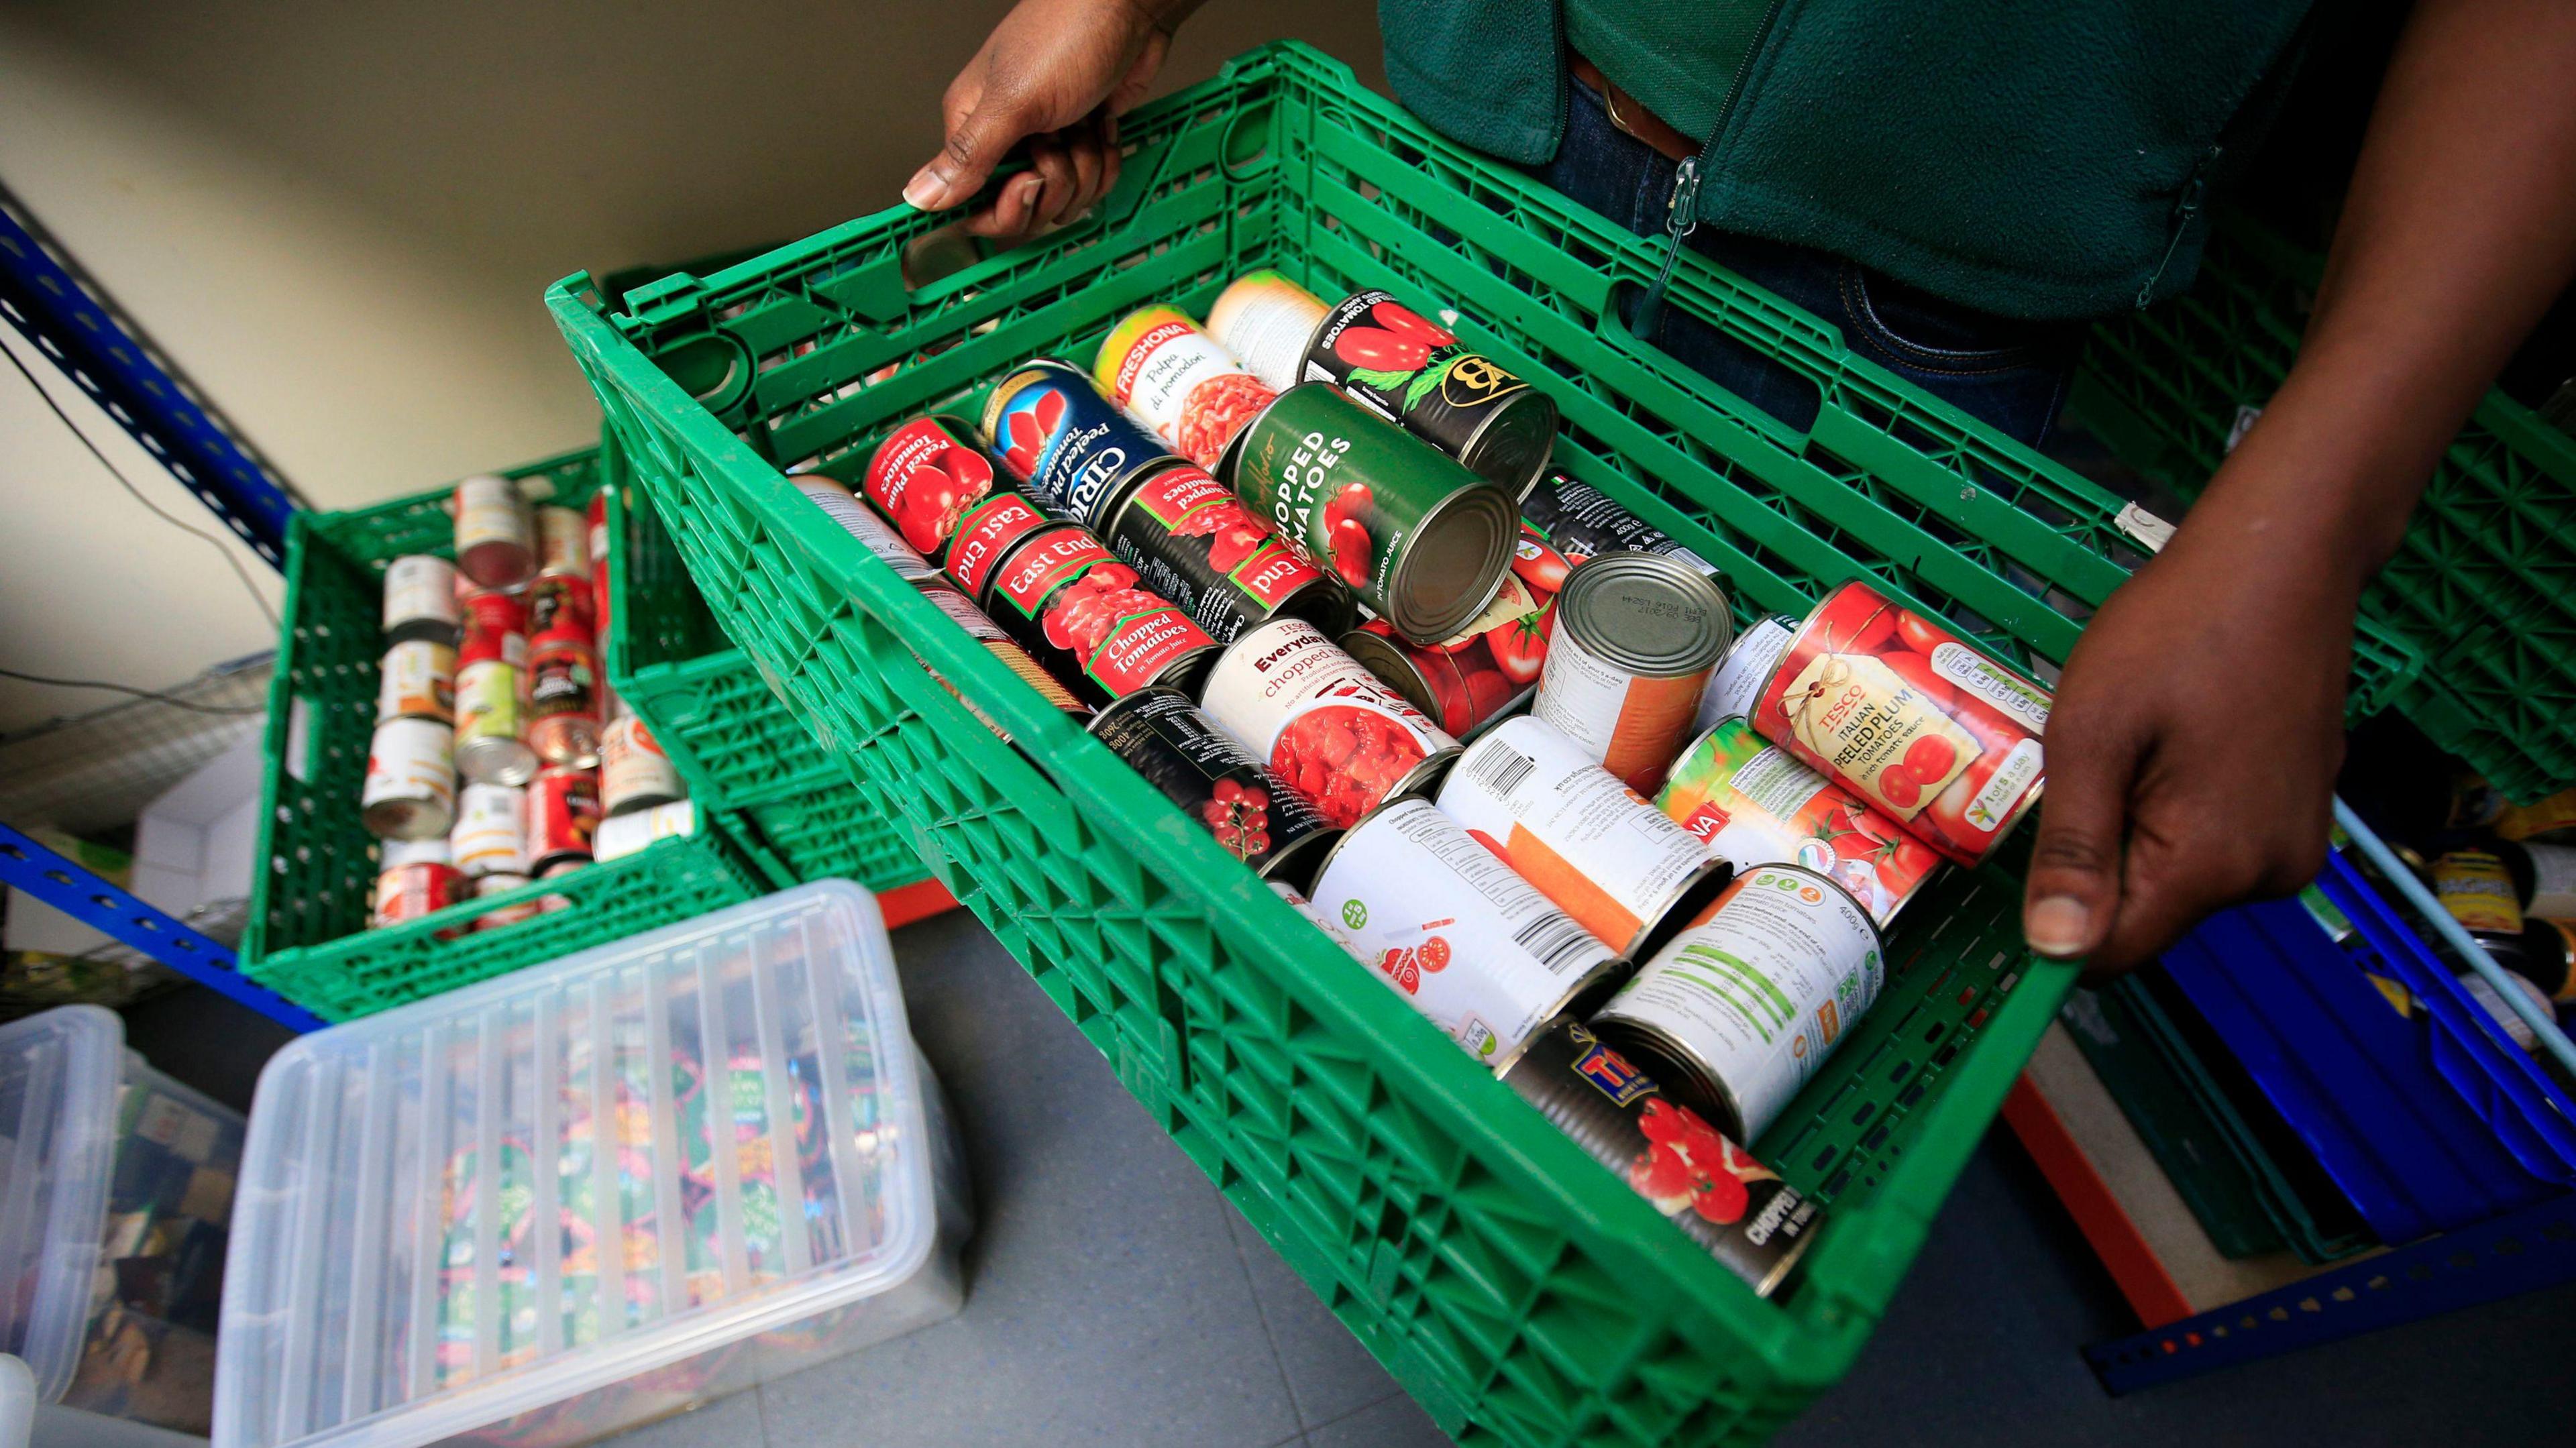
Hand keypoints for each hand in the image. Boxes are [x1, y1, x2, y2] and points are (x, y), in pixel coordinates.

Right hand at [904, 0, 1190, 242]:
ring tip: (1084, 122)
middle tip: (1060, 140)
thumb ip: (968, 155)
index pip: (975, 205)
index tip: (1029, 181)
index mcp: (974, 128)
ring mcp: (1048, 141)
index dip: (1007, 207)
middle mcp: (1007, 139)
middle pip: (1025, 208)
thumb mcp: (1014, 100)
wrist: (1128, 8)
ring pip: (1065, 198)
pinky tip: (1103, 126)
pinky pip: (1093, 181)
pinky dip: (1106, 159)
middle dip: (1055, 183)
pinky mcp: (1082, 139)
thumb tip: (918, 195)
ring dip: (1087, 166)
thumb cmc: (1068, 32)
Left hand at [2018, 518, 2349, 975]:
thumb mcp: (2092, 735)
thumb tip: (2053, 951)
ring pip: (2177, 877)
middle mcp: (2268, 875)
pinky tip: (2179, 740)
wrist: (2283, 558)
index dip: (2056, 923)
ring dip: (2138, 827)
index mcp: (2213, 865)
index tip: (2033, 851)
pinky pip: (2215, 842)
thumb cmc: (2177, 631)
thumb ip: (2074, 848)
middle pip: (2145, 914)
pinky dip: (2179, 808)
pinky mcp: (2300, 813)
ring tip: (2143, 741)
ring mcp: (2293, 844)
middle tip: (2098, 761)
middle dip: (2100, 856)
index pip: (2112, 954)